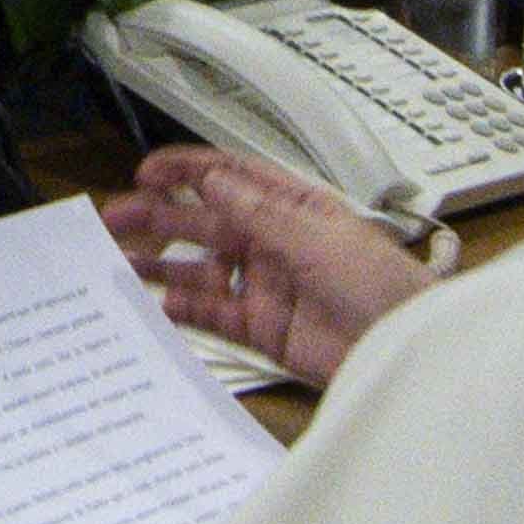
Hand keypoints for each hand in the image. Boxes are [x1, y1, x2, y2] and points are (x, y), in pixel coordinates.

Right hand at [111, 146, 426, 386]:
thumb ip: (260, 213)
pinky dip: (184, 309)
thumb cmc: (386, 289)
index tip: (147, 173)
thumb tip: (213, 180)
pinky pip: (213, 313)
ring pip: (201, 269)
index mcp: (294, 209)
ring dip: (161, 263)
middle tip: (116, 218)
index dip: (187, 172)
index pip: (231, 178)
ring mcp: (266, 286)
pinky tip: (159, 304)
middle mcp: (275, 244)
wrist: (407, 352)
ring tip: (121, 263)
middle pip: (205, 222)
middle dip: (159, 217)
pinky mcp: (263, 328)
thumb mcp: (320, 240)